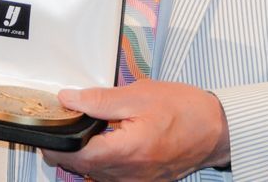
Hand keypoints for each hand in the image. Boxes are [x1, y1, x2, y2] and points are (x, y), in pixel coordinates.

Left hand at [41, 80, 229, 181]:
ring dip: (85, 154)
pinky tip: (109, 141)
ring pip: (94, 174)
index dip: (56, 143)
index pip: (74, 157)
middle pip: (80, 168)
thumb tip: (70, 99)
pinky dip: (102, 160)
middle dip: (67, 147)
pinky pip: (110, 176)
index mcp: (125, 152)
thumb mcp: (139, 95)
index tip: (50, 128)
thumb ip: (100, 100)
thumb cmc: (185, 111)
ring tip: (91, 129)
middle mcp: (127, 174)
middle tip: (68, 122)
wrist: (217, 130)